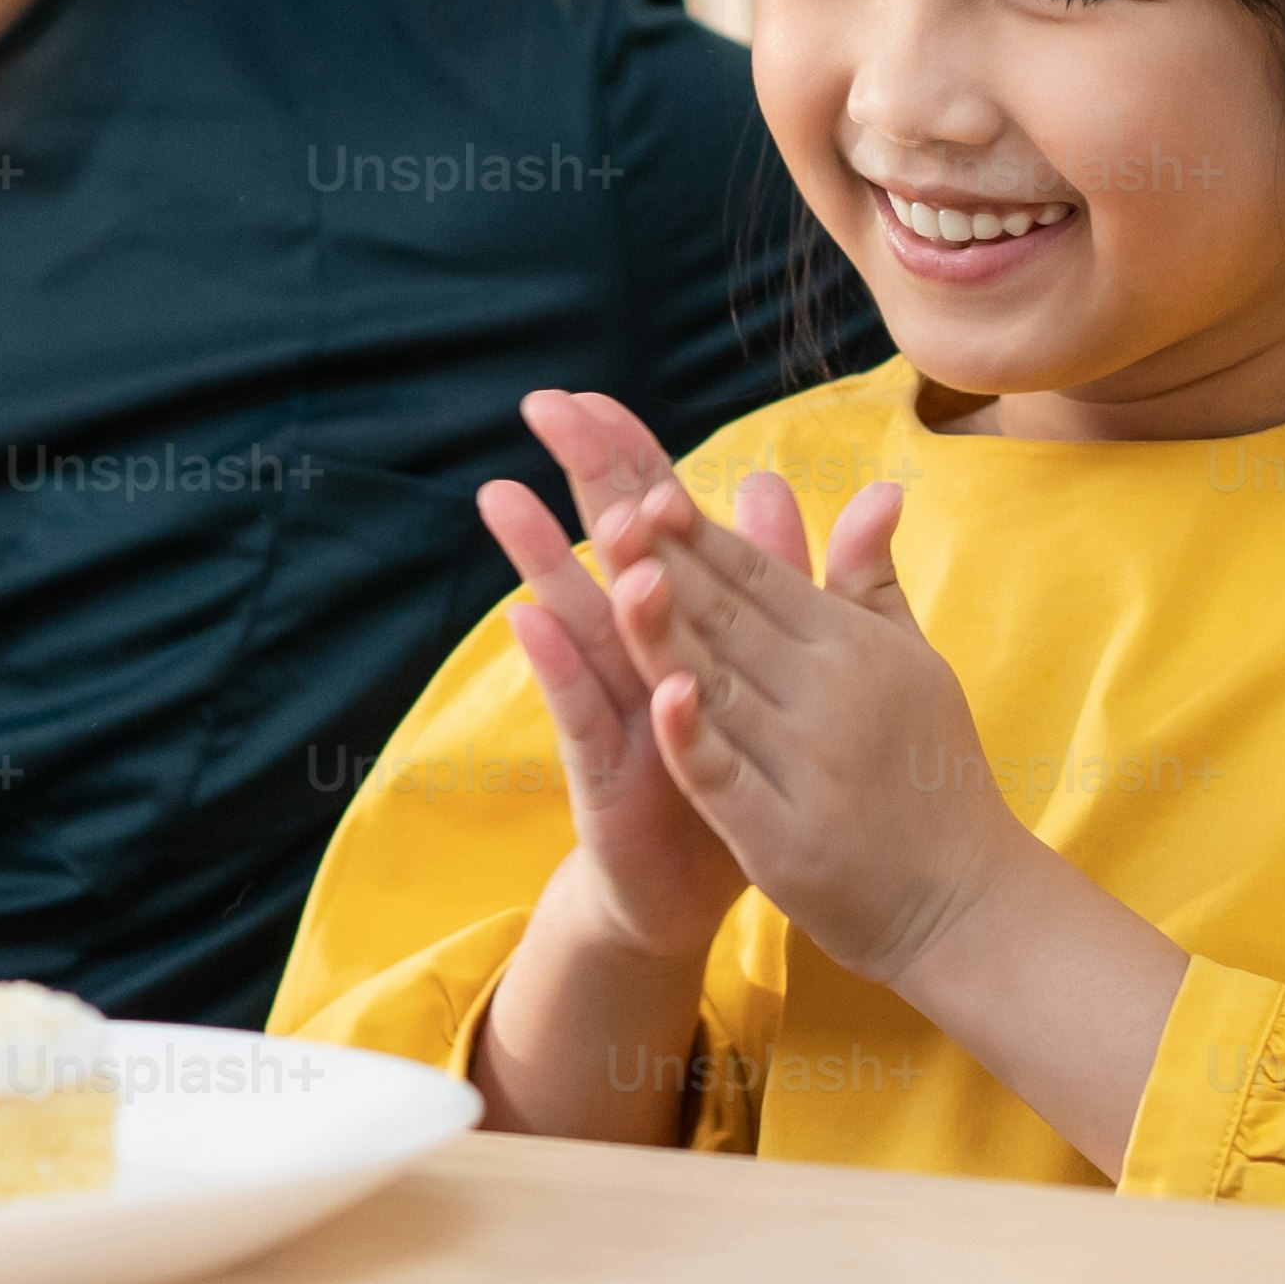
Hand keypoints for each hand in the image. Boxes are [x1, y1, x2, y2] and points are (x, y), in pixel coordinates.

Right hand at [475, 417, 748, 962]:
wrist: (695, 889)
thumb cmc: (726, 771)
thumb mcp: (757, 669)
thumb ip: (773, 576)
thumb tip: (771, 479)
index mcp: (679, 625)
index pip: (651, 528)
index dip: (628, 462)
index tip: (593, 394)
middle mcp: (633, 656)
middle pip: (603, 554)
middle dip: (575, 484)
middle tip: (539, 409)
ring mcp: (612, 712)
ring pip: (579, 625)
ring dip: (548, 563)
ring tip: (510, 499)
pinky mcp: (602, 773)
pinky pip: (581, 716)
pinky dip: (562, 671)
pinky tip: (532, 624)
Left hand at [593, 460, 1025, 990]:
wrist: (966, 901)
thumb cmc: (934, 774)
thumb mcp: (914, 664)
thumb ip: (874, 579)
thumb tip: (879, 488)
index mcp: (856, 645)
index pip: (761, 576)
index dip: (701, 534)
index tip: (644, 488)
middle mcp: (832, 692)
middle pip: (730, 619)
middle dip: (666, 565)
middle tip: (607, 509)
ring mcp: (807, 764)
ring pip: (719, 686)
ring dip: (666, 633)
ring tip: (618, 579)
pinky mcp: (784, 835)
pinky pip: (728, 777)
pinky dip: (695, 738)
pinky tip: (661, 698)